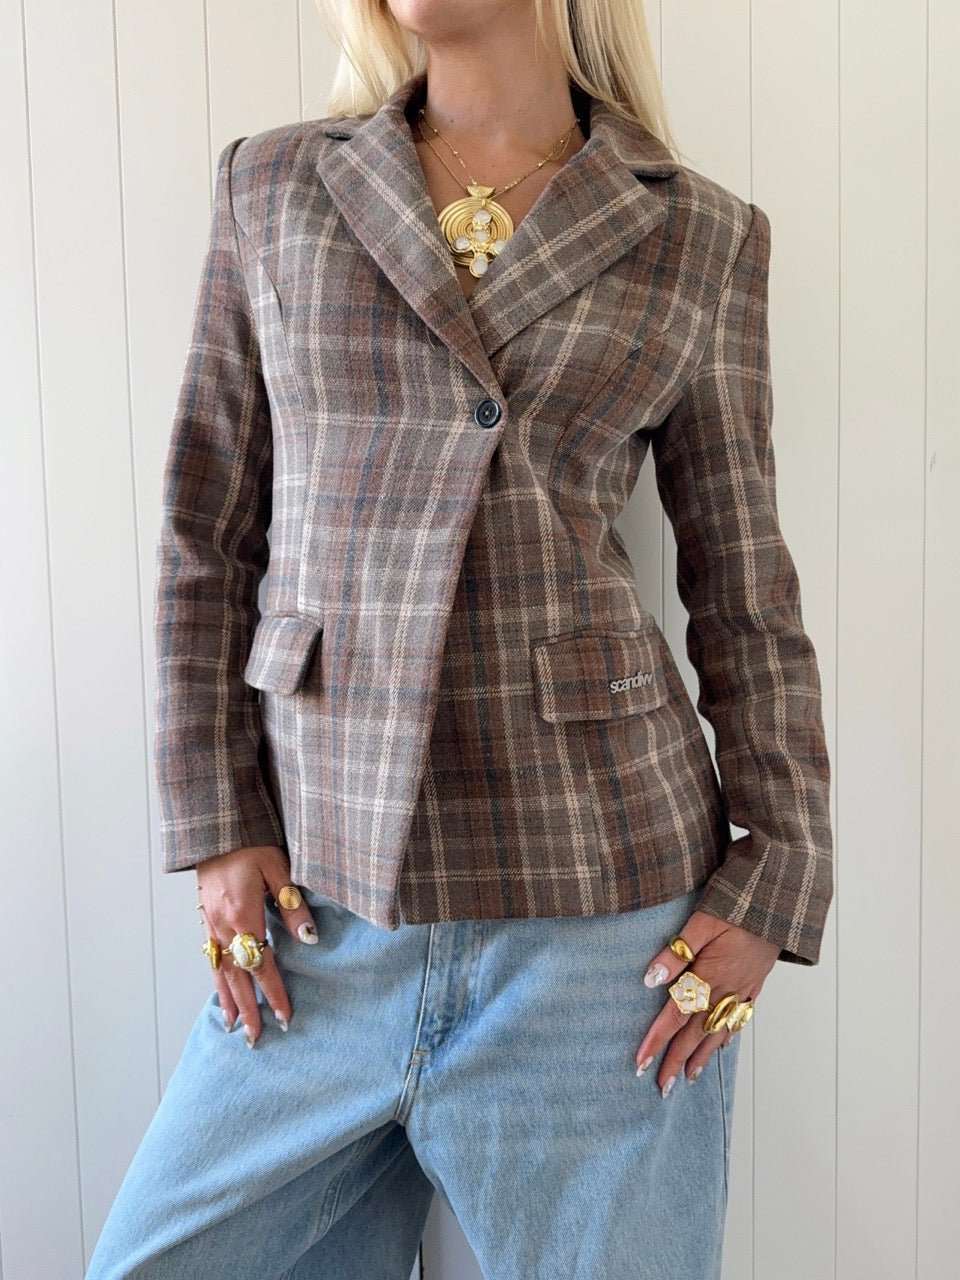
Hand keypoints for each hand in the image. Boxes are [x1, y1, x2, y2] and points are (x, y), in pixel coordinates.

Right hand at [196, 845, 319, 1047]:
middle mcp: (223, 925)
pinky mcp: (205, 918)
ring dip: (228, 1001)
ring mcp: (211, 924)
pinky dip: (216, 980)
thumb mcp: (279, 867)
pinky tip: (220, 993)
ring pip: (220, 971)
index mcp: (244, 914)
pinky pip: (210, 958)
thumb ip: (293, 905)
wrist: (216, 828)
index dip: (274, 992)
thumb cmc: (251, 843)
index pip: (262, 964)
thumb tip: (309, 938)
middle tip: (256, 1039)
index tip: (285, 1017)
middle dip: (248, 1008)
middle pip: (237, 977)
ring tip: (233, 1028)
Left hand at [634, 910, 779, 1096]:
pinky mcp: (754, 985)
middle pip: (697, 1032)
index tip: (640, 1063)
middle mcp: (727, 990)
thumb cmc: (738, 905)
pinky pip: (738, 1019)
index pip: (676, 1014)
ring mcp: (743, 990)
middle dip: (676, 1060)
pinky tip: (719, 1046)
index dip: (657, 1040)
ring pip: (719, 1031)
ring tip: (688, 1078)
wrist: (780, 903)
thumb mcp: (702, 921)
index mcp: (710, 975)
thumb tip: (650, 979)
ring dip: (701, 1056)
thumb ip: (676, 951)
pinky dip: (726, 1037)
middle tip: (661, 1087)